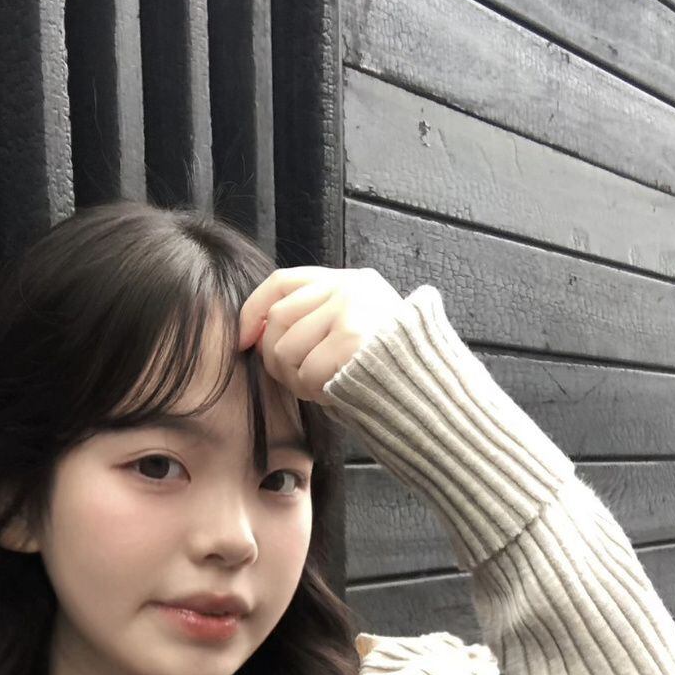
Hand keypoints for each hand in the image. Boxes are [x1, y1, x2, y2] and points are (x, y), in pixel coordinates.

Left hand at [238, 266, 409, 403]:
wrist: (431, 390)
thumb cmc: (390, 370)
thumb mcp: (356, 329)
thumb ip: (315, 322)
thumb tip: (256, 336)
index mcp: (349, 281)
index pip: (281, 282)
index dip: (253, 312)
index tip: (243, 340)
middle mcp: (348, 288)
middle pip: (278, 320)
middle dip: (276, 357)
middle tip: (296, 380)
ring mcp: (350, 310)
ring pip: (287, 348)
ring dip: (297, 379)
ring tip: (324, 387)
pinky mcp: (351, 337)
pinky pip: (307, 371)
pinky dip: (315, 391)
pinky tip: (336, 393)